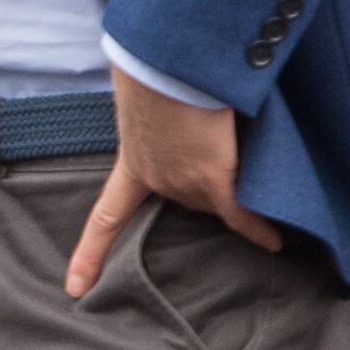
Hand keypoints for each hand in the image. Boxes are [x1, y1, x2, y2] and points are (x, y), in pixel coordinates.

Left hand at [64, 66, 284, 295]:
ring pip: (216, 198)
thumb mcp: (139, 96)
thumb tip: (165, 115)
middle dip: (202, 178)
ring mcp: (183, 184)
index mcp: (130, 162)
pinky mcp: (214, 179)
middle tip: (212, 145)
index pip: (106, 217)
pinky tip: (275, 243)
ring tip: (236, 148)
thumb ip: (151, 117)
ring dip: (231, 185)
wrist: (164, 62)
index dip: (90, 253)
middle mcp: (155, 180)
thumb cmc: (151, 68)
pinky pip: (241, 216)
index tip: (74, 287)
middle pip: (188, 198)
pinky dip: (259, 229)